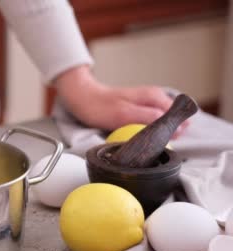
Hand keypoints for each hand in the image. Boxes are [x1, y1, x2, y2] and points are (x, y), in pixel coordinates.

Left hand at [55, 66, 188, 136]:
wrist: (83, 96)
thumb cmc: (100, 107)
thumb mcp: (124, 114)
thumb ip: (147, 117)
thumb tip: (169, 123)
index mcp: (155, 97)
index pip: (178, 116)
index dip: (176, 131)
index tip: (166, 142)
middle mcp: (156, 97)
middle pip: (174, 118)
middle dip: (169, 132)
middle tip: (156, 144)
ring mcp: (149, 102)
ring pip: (165, 119)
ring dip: (161, 131)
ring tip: (149, 141)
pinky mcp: (141, 107)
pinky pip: (154, 120)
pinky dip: (152, 128)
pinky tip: (144, 136)